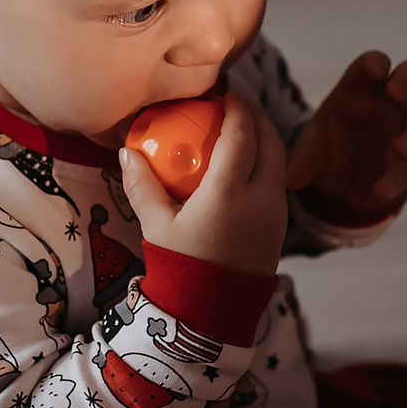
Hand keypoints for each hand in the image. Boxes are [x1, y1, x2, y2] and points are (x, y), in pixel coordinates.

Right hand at [120, 95, 288, 275]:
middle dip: (257, 117)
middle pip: (271, 142)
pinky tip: (244, 169)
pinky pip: (277, 184)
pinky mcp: (280, 228)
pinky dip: (266, 165)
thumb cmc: (181, 267)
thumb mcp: (156, 225)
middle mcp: (261, 199)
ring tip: (241, 133)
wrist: (212, 314)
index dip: (238, 108)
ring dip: (265, 141)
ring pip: (280, 163)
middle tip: (236, 106)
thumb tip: (126, 153)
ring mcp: (276, 214)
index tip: (226, 93)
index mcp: (230, 193)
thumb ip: (142, 186)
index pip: (243, 135)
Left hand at [284, 51, 406, 214]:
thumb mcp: (310, 150)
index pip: (372, 65)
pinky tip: (382, 189)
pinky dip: (398, 178)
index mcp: (361, 88)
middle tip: (398, 92)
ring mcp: (405, 132)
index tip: (375, 69)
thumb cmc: (326, 147)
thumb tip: (292, 177)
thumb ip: (304, 157)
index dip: (376, 63)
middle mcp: (390, 104)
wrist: (340, 185)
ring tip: (401, 148)